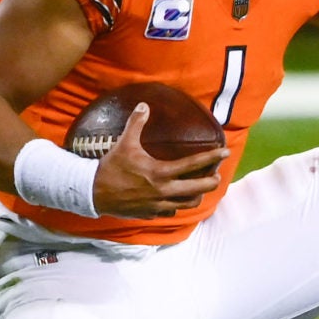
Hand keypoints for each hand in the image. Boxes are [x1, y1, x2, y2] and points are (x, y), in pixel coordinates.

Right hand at [87, 104, 224, 217]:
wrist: (93, 193)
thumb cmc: (111, 167)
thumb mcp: (124, 143)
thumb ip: (136, 123)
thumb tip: (144, 105)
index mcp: (161, 173)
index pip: (194, 165)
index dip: (212, 158)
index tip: (225, 152)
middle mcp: (164, 191)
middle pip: (198, 189)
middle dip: (211, 181)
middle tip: (216, 174)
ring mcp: (158, 206)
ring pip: (188, 204)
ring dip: (197, 195)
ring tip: (200, 187)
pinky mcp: (151, 214)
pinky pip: (172, 212)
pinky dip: (178, 205)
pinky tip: (177, 199)